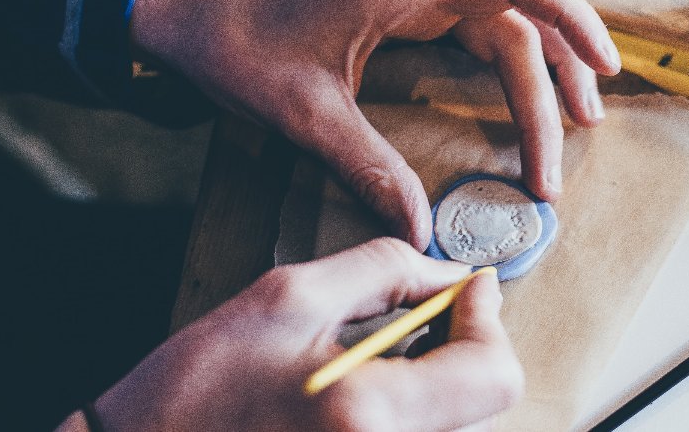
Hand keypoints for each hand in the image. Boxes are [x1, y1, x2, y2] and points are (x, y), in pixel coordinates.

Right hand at [59, 238, 520, 430]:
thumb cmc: (196, 389)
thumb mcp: (286, 299)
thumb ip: (382, 271)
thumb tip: (449, 274)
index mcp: (368, 414)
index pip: (492, 373)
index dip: (487, 321)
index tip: (469, 288)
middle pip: (485, 403)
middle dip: (467, 348)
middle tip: (429, 315)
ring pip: (461, 423)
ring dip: (446, 380)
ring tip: (392, 352)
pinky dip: (419, 407)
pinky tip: (373, 389)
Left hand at [130, 0, 621, 248]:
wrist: (185, 6)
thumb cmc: (235, 47)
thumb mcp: (302, 116)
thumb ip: (369, 168)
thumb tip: (420, 227)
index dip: (569, 15)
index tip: (603, 66)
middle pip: (514, 14)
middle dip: (551, 80)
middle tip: (567, 149)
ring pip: (501, 11)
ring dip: (541, 63)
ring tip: (573, 119)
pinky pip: (474, 10)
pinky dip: (507, 49)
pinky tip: (524, 83)